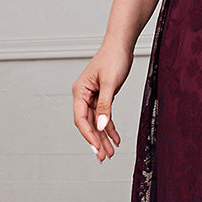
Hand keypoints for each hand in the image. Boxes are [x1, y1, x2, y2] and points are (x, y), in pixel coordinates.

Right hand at [72, 40, 131, 163]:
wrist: (121, 44)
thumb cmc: (113, 58)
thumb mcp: (110, 83)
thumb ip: (105, 105)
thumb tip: (102, 125)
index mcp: (80, 91)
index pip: (81, 119)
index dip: (89, 135)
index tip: (97, 148)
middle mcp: (83, 95)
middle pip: (88, 123)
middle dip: (96, 141)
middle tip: (104, 157)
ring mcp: (92, 96)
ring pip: (97, 122)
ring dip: (103, 137)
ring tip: (110, 153)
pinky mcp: (102, 96)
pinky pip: (104, 116)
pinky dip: (110, 128)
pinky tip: (115, 139)